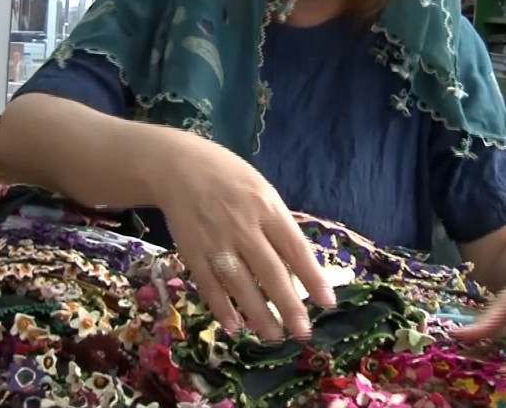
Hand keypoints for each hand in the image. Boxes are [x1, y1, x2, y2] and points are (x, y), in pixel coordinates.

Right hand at [145, 127, 335, 341]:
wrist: (177, 168)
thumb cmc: (228, 177)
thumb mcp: (261, 190)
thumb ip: (278, 223)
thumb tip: (299, 261)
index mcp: (266, 208)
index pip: (294, 248)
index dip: (312, 277)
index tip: (327, 302)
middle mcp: (243, 227)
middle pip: (270, 272)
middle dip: (288, 305)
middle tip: (303, 333)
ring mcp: (216, 242)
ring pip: (240, 284)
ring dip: (258, 314)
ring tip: (274, 336)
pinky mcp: (192, 253)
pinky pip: (209, 285)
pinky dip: (221, 307)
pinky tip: (234, 326)